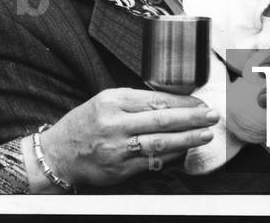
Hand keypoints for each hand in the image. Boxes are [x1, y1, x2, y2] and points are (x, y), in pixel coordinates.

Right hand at [40, 88, 217, 187]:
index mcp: (113, 101)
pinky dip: (170, 156)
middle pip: (161, 119)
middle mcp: (115, 123)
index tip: (200, 102)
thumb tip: (171, 102)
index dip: (182, 102)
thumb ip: (134, 100)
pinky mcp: (119, 169)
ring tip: (205, 134)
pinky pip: (151, 162)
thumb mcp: (105, 100)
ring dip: (187, 138)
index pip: (156, 100)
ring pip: (160, 142)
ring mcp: (117, 148)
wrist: (58, 153)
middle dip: (191, 118)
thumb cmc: (85, 123)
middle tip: (212, 115)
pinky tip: (184, 150)